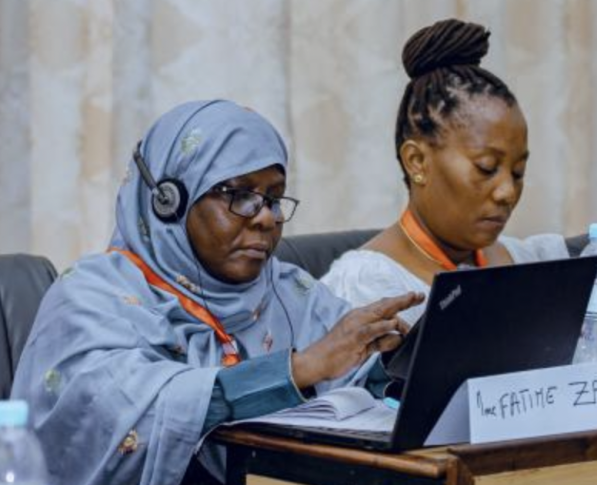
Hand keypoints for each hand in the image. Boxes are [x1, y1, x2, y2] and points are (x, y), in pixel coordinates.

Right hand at [291, 292, 424, 388]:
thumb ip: (380, 341)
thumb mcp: (364, 346)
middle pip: (385, 305)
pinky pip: (371, 330)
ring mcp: (356, 326)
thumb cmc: (337, 353)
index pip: (382, 306)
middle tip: (419, 295)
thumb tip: (396, 337)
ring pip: (380, 312)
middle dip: (403, 299)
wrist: (316, 361)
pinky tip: (393, 324)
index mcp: (359, 317)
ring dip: (398, 305)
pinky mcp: (354, 338)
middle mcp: (358, 317)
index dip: (399, 301)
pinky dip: (383, 326)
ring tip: (412, 300)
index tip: (414, 297)